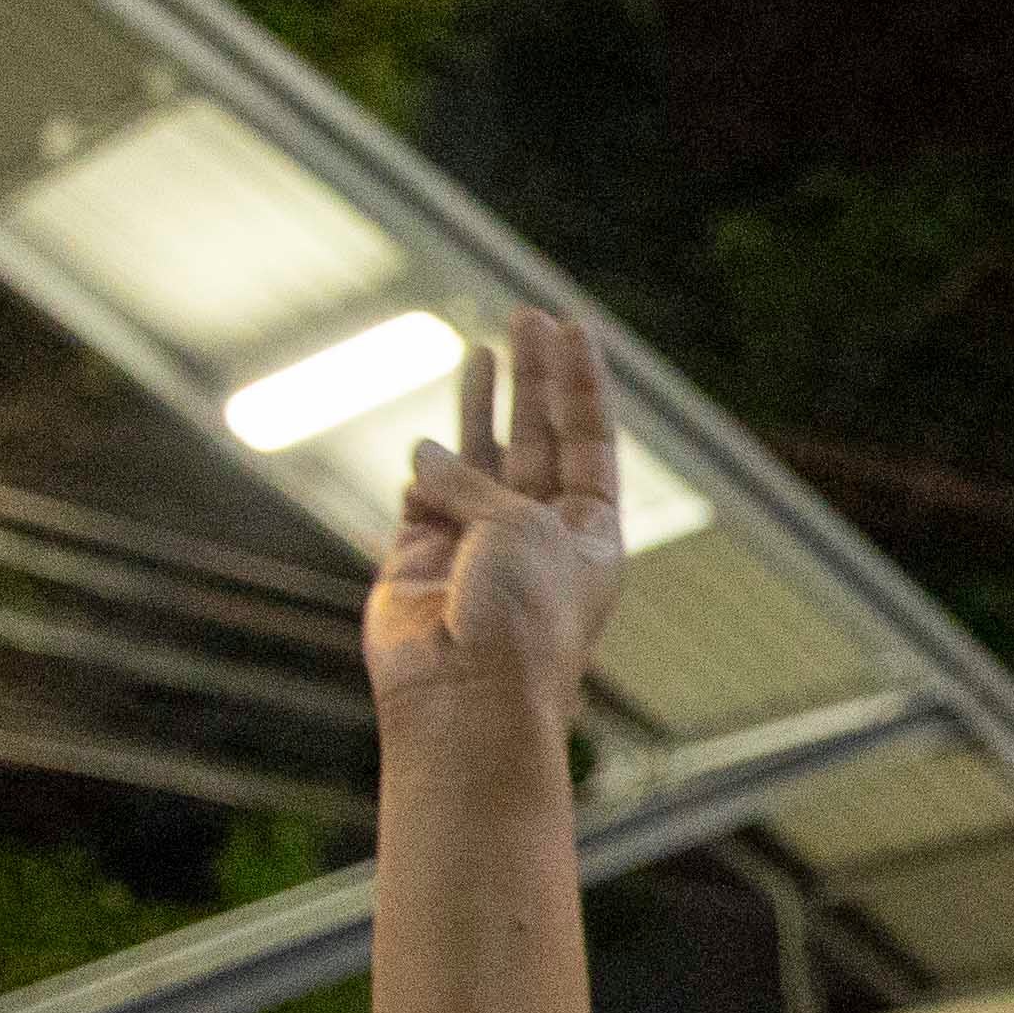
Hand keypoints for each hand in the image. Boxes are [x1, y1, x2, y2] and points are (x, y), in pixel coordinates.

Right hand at [367, 310, 627, 730]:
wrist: (464, 695)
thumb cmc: (518, 616)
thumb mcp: (519, 527)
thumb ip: (476, 481)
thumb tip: (425, 457)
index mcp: (591, 532)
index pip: (590, 439)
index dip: (581, 383)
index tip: (573, 327)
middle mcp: (538, 534)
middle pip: (540, 438)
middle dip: (534, 379)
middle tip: (527, 318)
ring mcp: (479, 544)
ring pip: (481, 458)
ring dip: (483, 404)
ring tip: (484, 346)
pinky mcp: (422, 556)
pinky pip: (425, 496)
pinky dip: (425, 472)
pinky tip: (426, 451)